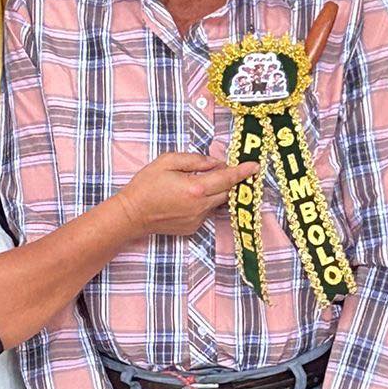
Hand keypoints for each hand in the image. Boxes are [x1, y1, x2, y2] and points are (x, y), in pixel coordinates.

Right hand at [116, 149, 257, 239]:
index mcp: (195, 188)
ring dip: (215, 192)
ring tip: (199, 183)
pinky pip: (206, 212)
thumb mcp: (167, 162)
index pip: (227, 178)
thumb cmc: (145, 186)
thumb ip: (195, 160)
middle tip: (228, 170)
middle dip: (231, 181)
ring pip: (217, 203)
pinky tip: (187, 198)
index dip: (242, 171)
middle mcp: (200, 207)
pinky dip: (203, 202)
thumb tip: (215, 163)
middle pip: (227, 192)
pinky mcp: (193, 228)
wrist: (132, 215)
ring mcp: (197, 220)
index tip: (255, 166)